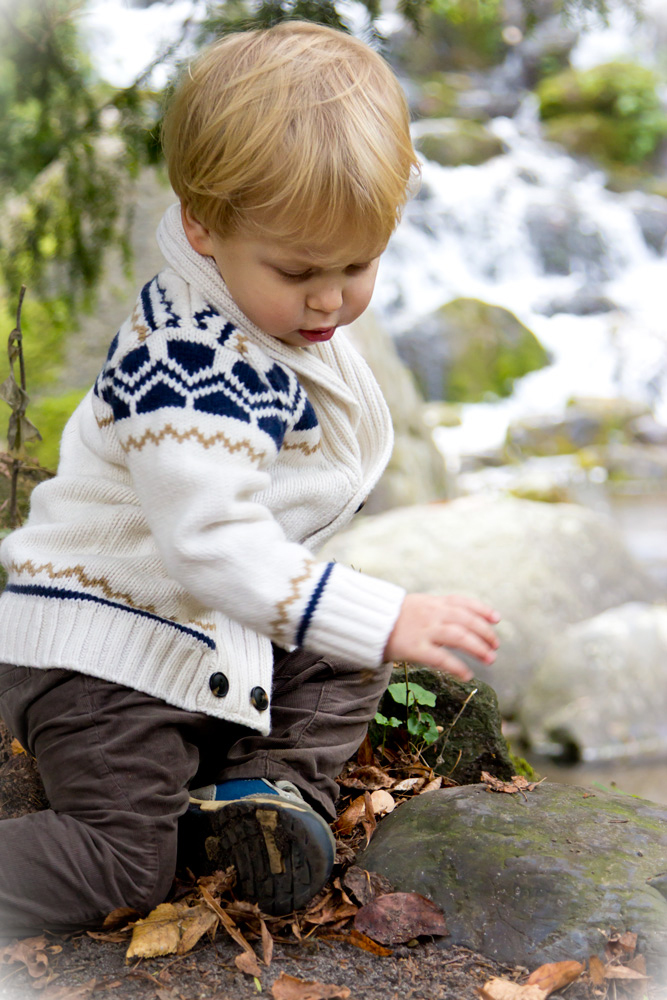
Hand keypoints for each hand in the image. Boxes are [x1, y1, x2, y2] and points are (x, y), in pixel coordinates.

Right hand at [383, 593, 499, 680]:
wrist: (363, 622)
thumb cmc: (387, 619)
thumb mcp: (413, 607)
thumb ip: (433, 611)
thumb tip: (454, 619)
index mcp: (431, 602)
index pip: (462, 602)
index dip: (482, 609)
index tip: (496, 619)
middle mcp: (431, 614)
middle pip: (466, 620)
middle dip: (484, 632)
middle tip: (495, 645)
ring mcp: (423, 630)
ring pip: (459, 636)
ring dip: (478, 647)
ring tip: (490, 659)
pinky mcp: (414, 648)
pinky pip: (442, 658)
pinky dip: (457, 667)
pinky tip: (467, 675)